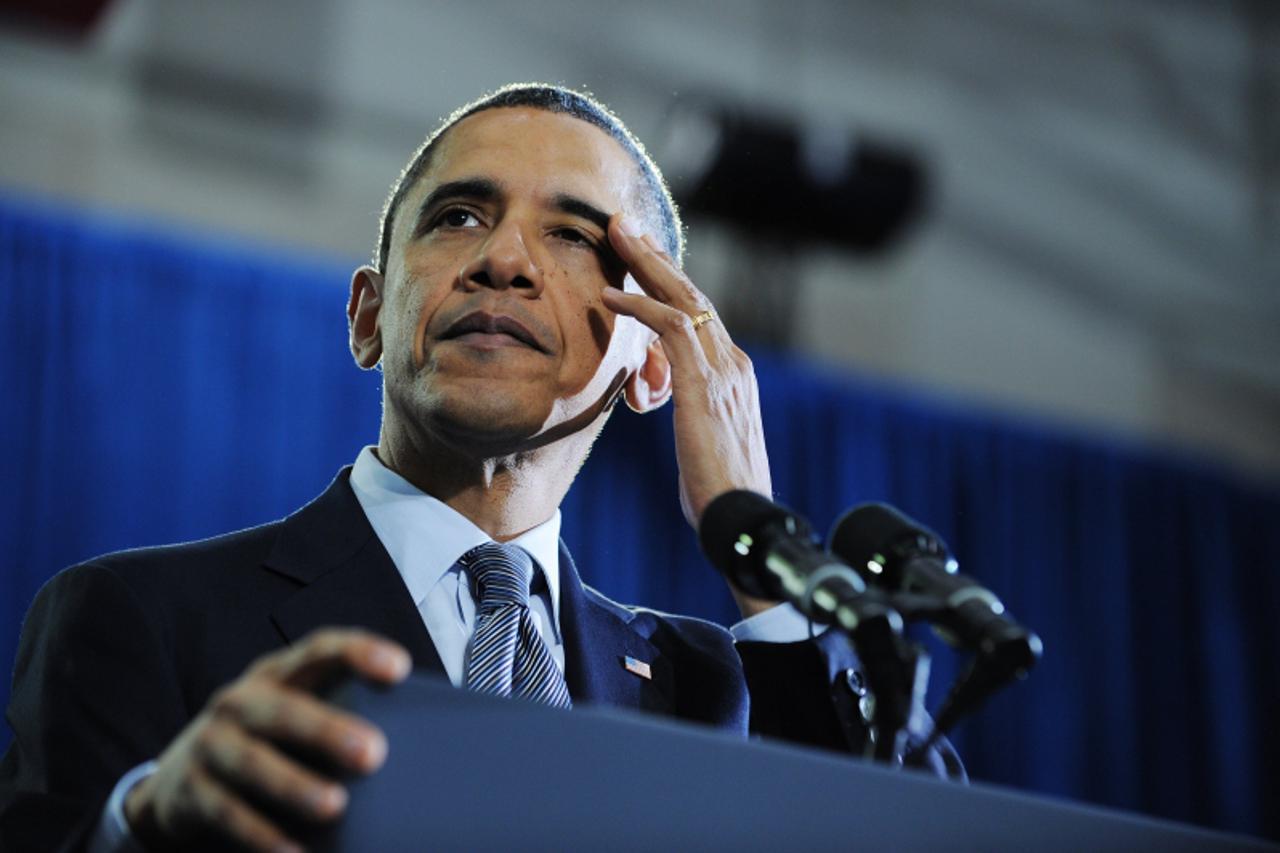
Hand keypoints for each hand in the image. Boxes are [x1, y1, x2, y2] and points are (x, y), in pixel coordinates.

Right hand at [124, 628, 410, 852]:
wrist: (176, 780)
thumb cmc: (268, 743)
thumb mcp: (296, 716)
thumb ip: (341, 716)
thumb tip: (424, 744)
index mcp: (278, 674)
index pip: (320, 651)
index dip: (358, 652)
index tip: (399, 668)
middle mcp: (241, 701)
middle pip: (284, 709)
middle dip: (327, 729)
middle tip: (374, 754)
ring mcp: (211, 744)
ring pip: (252, 763)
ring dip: (294, 786)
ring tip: (335, 807)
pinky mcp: (191, 791)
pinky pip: (229, 813)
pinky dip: (263, 834)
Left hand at [602, 215, 776, 616]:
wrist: (743, 520)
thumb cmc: (721, 495)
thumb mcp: (704, 443)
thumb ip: (690, 411)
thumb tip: (663, 401)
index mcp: (736, 375)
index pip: (701, 315)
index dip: (671, 283)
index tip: (644, 258)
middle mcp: (735, 363)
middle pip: (693, 293)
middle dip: (657, 256)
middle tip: (626, 225)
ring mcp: (724, 370)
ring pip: (683, 298)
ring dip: (646, 264)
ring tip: (615, 237)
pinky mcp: (704, 384)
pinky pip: (670, 329)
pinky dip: (639, 307)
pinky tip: (611, 296)